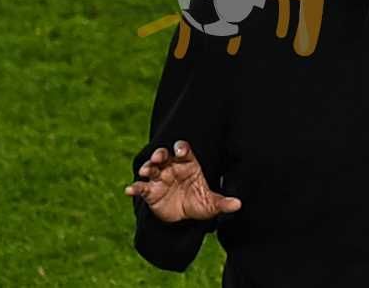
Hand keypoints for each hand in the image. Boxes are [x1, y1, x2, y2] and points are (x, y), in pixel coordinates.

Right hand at [124, 140, 240, 222]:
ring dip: (146, 167)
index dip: (181, 149)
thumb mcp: (211, 204)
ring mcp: (159, 178)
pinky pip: (140, 187)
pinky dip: (134, 187)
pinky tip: (129, 189)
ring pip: (150, 167)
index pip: (184, 151)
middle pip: (164, 155)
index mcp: (188, 165)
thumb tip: (238, 204)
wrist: (183, 219)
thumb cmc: (198, 203)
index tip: (180, 152)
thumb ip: (223, 203)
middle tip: (159, 157)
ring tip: (145, 170)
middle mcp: (172, 168)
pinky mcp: (149, 192)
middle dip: (160, 154)